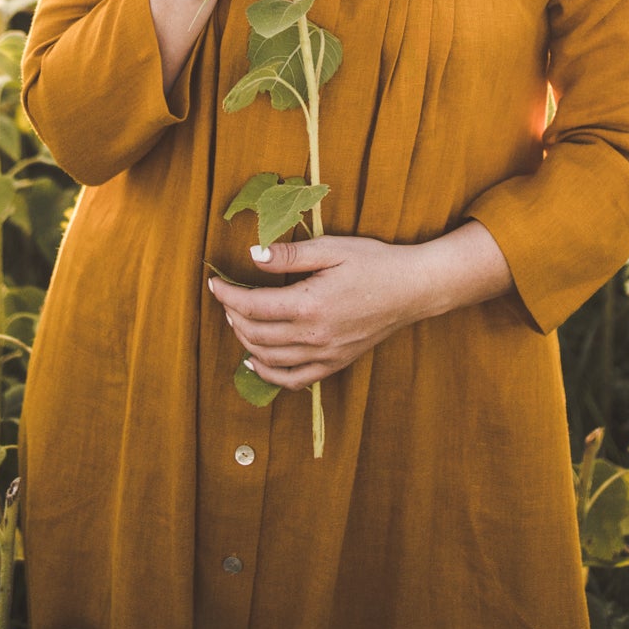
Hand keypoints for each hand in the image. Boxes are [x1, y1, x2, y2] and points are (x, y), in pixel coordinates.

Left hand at [206, 234, 430, 389]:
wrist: (413, 289)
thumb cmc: (374, 262)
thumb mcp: (332, 248)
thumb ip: (290, 255)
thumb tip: (253, 255)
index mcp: (310, 304)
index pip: (253, 306)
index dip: (228, 295)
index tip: (214, 284)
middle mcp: (314, 336)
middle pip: (256, 335)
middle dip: (233, 317)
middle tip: (226, 299)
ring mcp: (325, 355)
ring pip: (270, 360)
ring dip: (246, 342)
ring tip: (237, 322)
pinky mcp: (336, 363)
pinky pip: (294, 380)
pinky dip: (269, 374)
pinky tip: (257, 362)